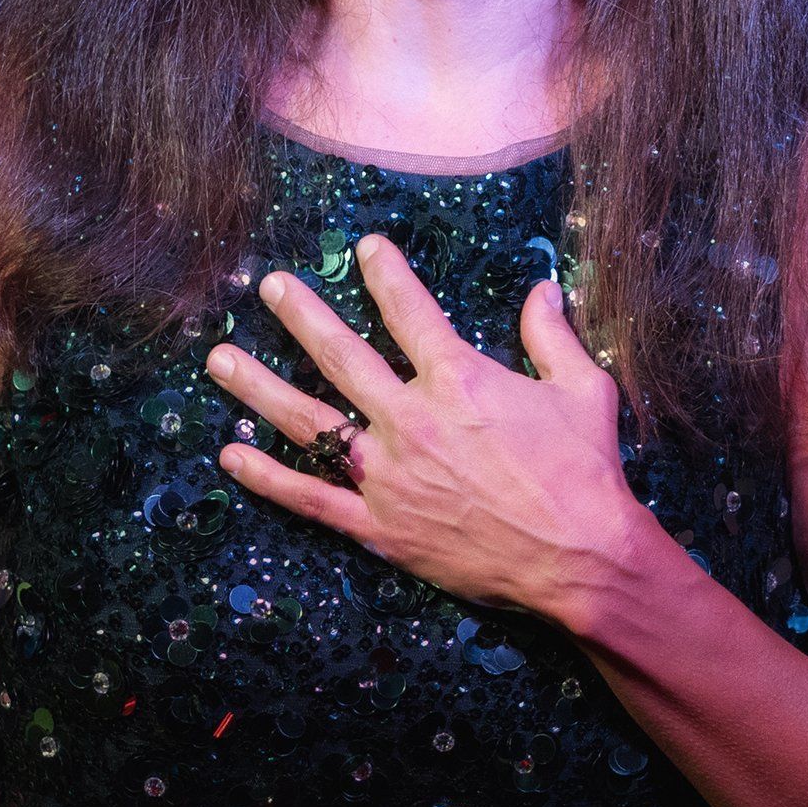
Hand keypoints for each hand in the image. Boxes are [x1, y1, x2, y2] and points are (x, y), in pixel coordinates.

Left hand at [203, 232, 654, 623]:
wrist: (582, 560)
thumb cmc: (586, 473)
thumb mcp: (582, 390)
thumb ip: (552, 336)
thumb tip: (543, 289)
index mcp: (459, 380)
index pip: (409, 311)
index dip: (385, 273)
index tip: (364, 246)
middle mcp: (412, 420)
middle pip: (340, 356)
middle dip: (301, 315)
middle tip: (270, 286)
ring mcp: (389, 475)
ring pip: (308, 422)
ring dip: (260, 385)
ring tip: (220, 359)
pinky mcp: (379, 527)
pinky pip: (310, 500)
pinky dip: (267, 478)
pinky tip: (231, 454)